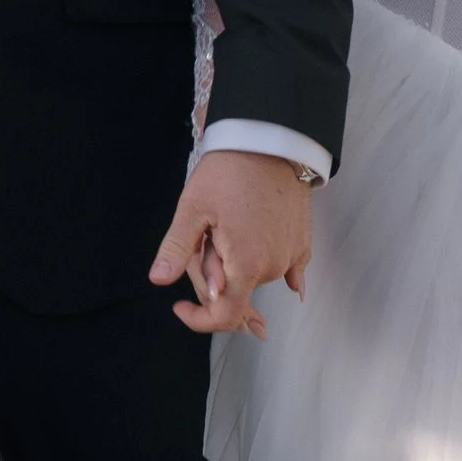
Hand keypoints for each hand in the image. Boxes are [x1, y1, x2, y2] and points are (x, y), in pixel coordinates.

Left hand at [149, 149, 313, 337]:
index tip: (180, 306)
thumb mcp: (193, 208)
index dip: (200, 319)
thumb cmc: (229, 172)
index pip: (225, 315)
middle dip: (213, 279)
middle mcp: (273, 268)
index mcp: (247, 264)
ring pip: (254, 278)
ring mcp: (291, 257)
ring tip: (227, 228)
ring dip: (237, 266)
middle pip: (236, 294)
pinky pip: (285, 270)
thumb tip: (159, 280)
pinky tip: (261, 256)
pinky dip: (268, 267)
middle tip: (203, 239)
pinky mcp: (302, 244)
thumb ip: (177, 249)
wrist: (271, 141)